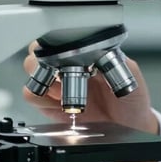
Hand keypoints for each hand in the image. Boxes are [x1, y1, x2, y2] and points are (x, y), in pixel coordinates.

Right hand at [22, 42, 157, 132]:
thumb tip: (101, 52)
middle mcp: (67, 64)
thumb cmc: (130, 97)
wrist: (129, 125)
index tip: (67, 55)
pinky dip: (41, 98)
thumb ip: (118, 60)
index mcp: (85, 51)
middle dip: (45, 59)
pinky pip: (32, 95)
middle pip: (38, 48)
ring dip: (44, 79)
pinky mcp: (50, 104)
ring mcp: (57, 83)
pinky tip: (59, 102)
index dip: (58, 44)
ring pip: (30, 69)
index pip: (60, 36)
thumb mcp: (130, 73)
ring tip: (63, 91)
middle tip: (62, 73)